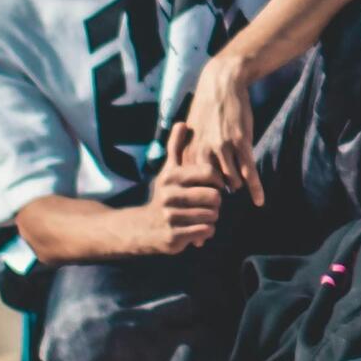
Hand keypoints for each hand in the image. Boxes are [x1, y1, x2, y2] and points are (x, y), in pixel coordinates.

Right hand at [135, 124, 224, 253]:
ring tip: (201, 214)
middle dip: (216, 201)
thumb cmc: (164, 195)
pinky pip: (205, 231)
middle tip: (208, 203)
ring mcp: (170, 218)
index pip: (210, 173)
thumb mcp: (168, 170)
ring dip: (212, 216)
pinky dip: (206, 230)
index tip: (216, 185)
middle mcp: (169, 196)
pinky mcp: (174, 237)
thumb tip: (182, 122)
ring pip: (212, 215)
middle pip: (214, 197)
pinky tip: (196, 227)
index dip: (219, 180)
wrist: (141, 228)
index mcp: (171, 178)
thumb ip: (176, 147)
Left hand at [181, 55, 262, 204]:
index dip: (198, 200)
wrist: (221, 84)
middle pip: (211, 187)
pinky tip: (259, 200)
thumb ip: (191, 153)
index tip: (201, 211)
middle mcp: (204, 153)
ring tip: (240, 190)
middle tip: (218, 212)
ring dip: (237, 187)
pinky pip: (249, 171)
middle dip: (216, 200)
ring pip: (232, 181)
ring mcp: (223, 148)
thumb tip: (192, 173)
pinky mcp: (241, 142)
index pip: (193, 186)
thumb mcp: (191, 132)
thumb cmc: (207, 108)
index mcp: (190, 153)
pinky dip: (255, 188)